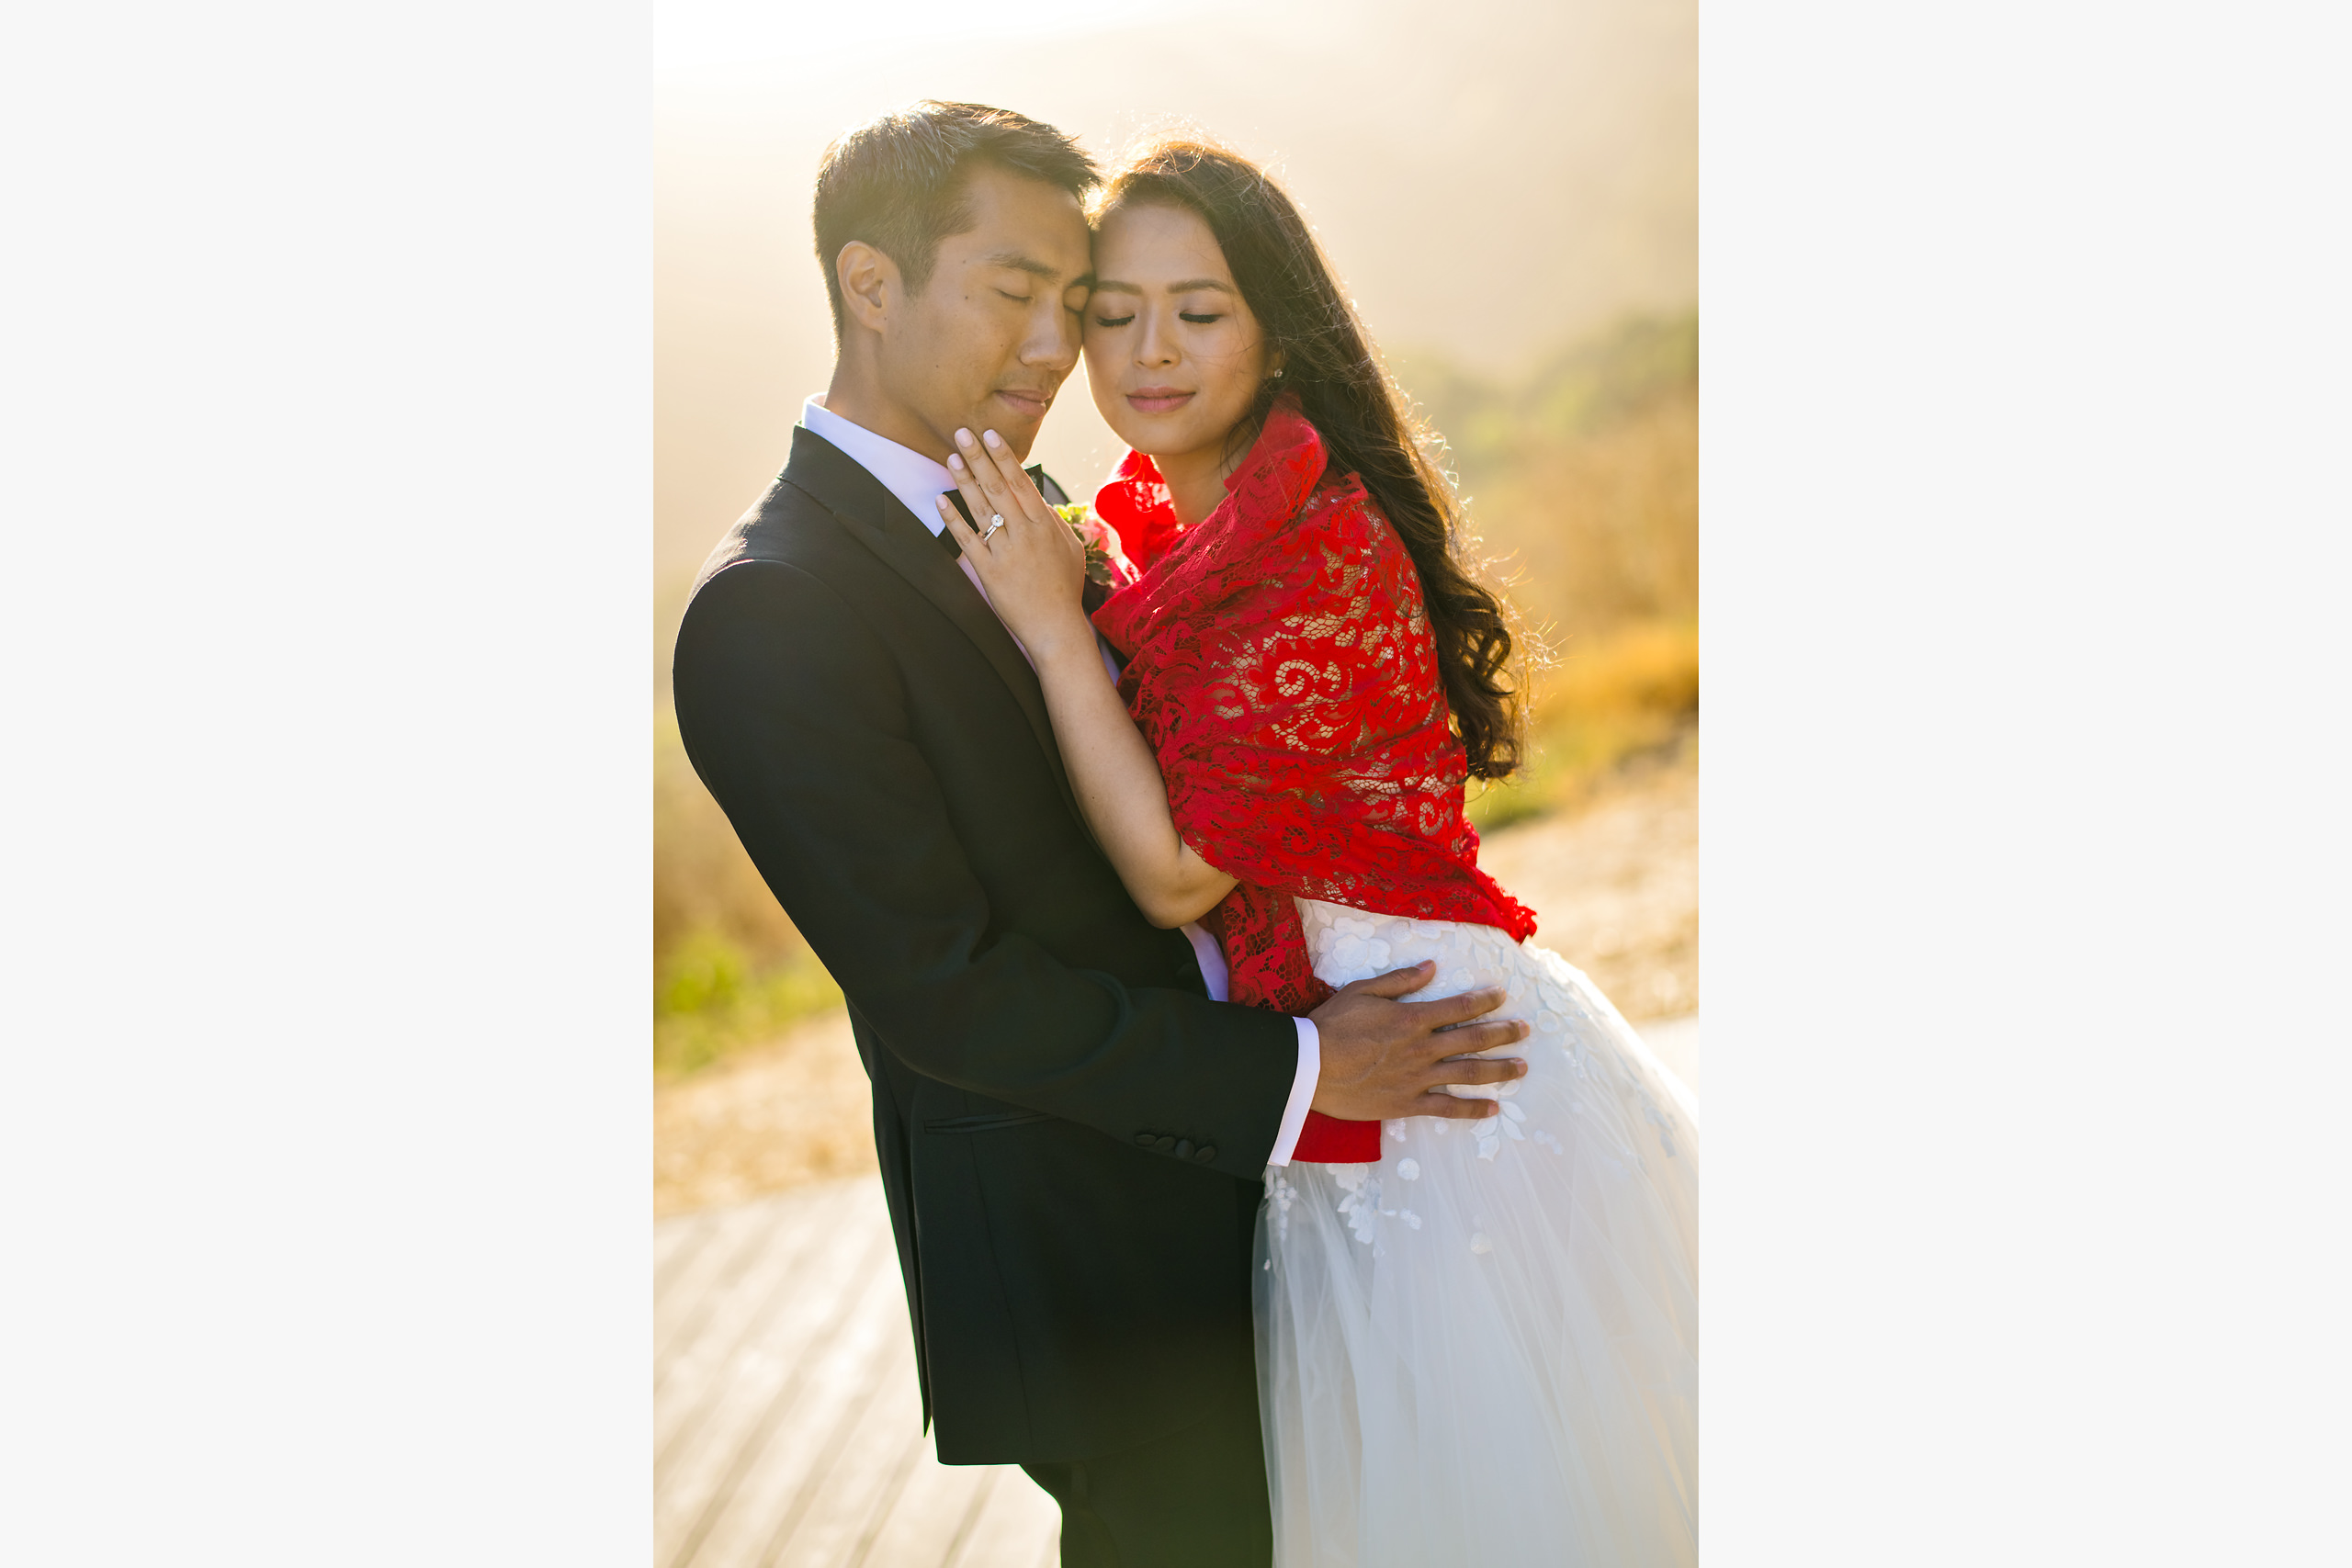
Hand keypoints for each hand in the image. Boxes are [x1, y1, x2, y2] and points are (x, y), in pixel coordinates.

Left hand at [936, 427, 1091, 659]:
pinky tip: (941, 500)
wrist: (1056, 627)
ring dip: (964, 480)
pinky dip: (953, 519)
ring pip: (981, 508)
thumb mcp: (1069, 549)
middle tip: (963, 432)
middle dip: (979, 457)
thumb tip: (1036, 497)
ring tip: (951, 457)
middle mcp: (1024, 533)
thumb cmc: (1065, 588)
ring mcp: (1005, 551)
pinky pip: (967, 540)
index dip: (1004, 457)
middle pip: (998, 487)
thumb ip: (1053, 521)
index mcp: (1044, 525)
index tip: (991, 435)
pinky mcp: (988, 571)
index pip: (1021, 482)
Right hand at [1306, 960, 1530, 1121]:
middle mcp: (1423, 1048)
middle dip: (1503, 1033)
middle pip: (1473, 1039)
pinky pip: (1447, 1108)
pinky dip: (1472, 1108)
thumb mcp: (1363, 991)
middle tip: (1525, 1030)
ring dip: (1498, 1070)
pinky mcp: (1407, 1103)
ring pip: (1468, 1074)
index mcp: (1413, 1018)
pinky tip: (1493, 1108)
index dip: (1484, 1000)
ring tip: (1521, 1067)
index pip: (1460, 1007)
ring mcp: (1418, 1078)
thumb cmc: (1331, 1025)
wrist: (1309, 1067)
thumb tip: (1432, 968)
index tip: (1502, 995)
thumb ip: (1401, 980)